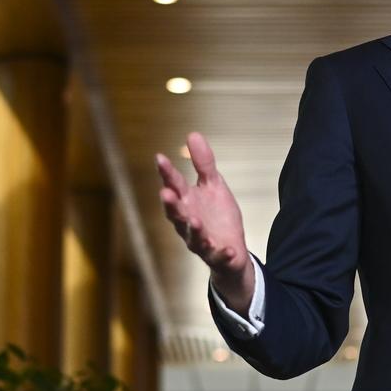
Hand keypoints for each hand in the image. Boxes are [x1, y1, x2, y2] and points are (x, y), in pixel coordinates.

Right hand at [156, 132, 253, 312]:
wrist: (231, 250)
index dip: (166, 173)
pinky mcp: (217, 255)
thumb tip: (192, 134)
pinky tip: (227, 248)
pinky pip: (218, 255)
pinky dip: (222, 252)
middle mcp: (188, 222)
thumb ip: (203, 164)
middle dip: (171, 204)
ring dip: (194, 229)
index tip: (160, 157)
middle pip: (177, 213)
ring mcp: (201, 241)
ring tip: (196, 221)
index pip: (174, 185)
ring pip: (193, 236)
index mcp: (187, 202)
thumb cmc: (216, 216)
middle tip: (165, 193)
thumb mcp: (213, 186)